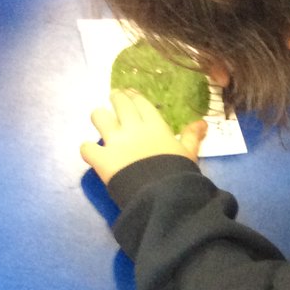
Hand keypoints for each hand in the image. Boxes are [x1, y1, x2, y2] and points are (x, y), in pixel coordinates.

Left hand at [80, 90, 206, 184]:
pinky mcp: (101, 159)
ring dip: (99, 118)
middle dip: (116, 99)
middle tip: (115, 101)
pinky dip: (88, 150)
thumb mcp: (189, 153)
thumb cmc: (178, 173)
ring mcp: (114, 142)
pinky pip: (86, 148)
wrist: (161, 194)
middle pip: (119, 102)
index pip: (140, 102)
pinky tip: (93, 153)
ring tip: (102, 122)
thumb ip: (192, 136)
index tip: (130, 94)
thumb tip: (203, 122)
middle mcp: (132, 128)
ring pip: (98, 116)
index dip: (133, 96)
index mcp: (154, 125)